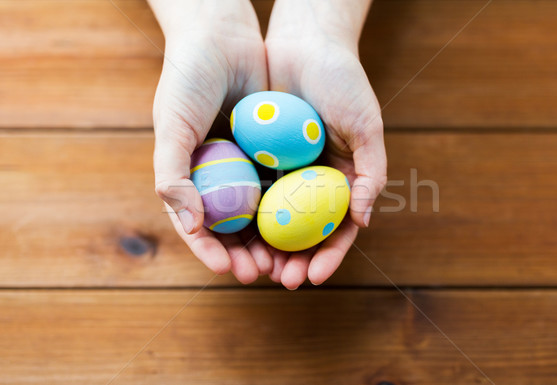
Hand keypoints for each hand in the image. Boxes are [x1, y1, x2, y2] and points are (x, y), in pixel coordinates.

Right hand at [149, 0, 272, 282]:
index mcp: (191, 178)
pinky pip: (287, 186)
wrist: (222, 38)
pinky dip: (295, 209)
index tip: (227, 269)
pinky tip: (308, 226)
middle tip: (265, 274)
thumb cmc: (187, 80)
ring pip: (265, 214)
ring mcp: (249, 167)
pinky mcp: (276, 153)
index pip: (200, 227)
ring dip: (275, 242)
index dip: (211, 251)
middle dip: (249, 255)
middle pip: (235, 228)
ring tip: (287, 262)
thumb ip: (173, 175)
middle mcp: (221, 178)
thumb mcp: (172, 126)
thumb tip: (189, 224)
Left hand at [264, 0, 387, 288]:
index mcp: (343, 178)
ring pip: (275, 218)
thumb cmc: (343, 81)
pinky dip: (246, 215)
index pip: (338, 228)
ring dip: (267, 246)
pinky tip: (235, 233)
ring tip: (255, 267)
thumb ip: (371, 172)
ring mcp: (286, 171)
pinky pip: (251, 190)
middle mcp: (313, 180)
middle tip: (281, 280)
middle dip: (295, 259)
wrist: (305, 43)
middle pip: (305, 232)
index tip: (315, 276)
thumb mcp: (366, 126)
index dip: (329, 255)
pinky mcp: (260, 157)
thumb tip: (364, 220)